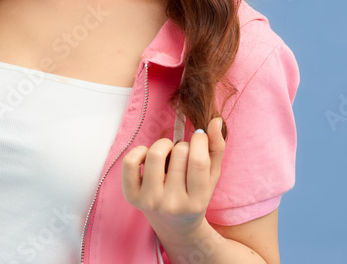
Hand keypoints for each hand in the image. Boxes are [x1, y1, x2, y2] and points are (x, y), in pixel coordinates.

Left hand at [121, 116, 224, 236]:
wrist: (174, 226)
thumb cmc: (195, 196)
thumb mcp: (211, 177)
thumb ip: (216, 148)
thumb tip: (215, 120)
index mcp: (196, 201)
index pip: (198, 161)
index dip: (200, 140)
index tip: (200, 137)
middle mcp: (172, 204)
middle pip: (179, 154)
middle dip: (184, 145)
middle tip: (183, 154)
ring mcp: (150, 201)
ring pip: (155, 154)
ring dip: (164, 144)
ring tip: (168, 153)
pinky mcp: (131, 196)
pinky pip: (130, 162)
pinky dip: (140, 151)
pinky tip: (149, 156)